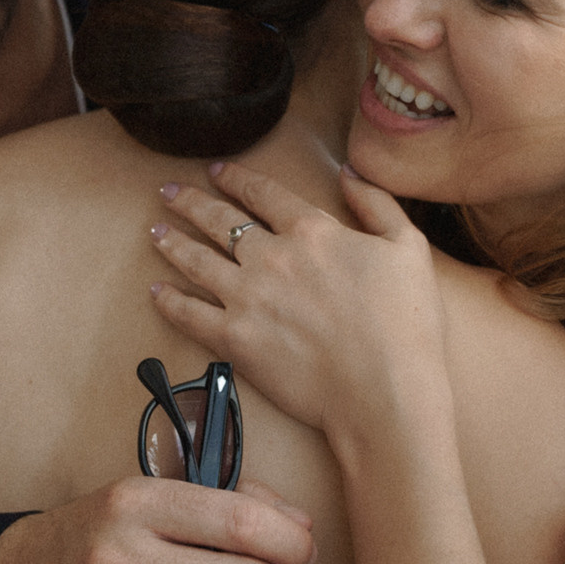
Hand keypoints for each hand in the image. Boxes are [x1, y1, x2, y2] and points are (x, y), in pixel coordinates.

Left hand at [147, 161, 447, 438]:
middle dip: (191, 202)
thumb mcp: (409, 248)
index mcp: (313, 231)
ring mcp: (248, 297)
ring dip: (172, 242)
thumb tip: (349, 171)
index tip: (218, 172)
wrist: (385, 392)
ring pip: (197, 260)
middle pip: (220, 221)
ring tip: (155, 230)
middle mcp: (273, 257)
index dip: (237, 179)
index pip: (264, 194)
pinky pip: (189, 314)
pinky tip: (157, 292)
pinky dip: (169, 301)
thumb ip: (378, 203)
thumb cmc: (406, 325)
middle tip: (169, 191)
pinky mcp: (234, 340)